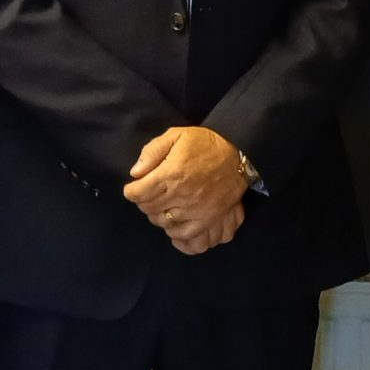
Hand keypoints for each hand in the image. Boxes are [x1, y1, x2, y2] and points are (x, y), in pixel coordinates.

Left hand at [125, 126, 249, 250]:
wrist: (238, 153)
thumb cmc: (205, 143)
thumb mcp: (176, 135)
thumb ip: (152, 152)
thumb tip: (135, 173)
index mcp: (171, 174)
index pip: (138, 193)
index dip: (131, 191)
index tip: (133, 187)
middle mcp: (180, 194)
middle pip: (148, 208)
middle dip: (143, 201)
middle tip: (147, 194)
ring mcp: (195, 209)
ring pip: (163, 221)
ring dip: (156, 214)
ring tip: (159, 205)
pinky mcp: (208, 218)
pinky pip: (185, 234)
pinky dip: (174, 230)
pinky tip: (172, 221)